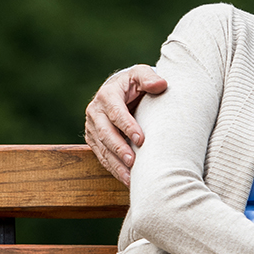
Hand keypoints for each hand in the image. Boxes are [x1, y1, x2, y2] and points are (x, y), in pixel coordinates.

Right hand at [83, 64, 166, 185]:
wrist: (119, 90)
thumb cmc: (134, 83)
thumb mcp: (141, 74)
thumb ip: (149, 78)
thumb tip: (161, 84)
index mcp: (107, 95)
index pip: (116, 112)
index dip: (127, 126)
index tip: (141, 139)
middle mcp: (95, 111)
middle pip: (106, 133)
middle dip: (119, 149)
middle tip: (133, 162)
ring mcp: (92, 127)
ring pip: (102, 148)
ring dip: (116, 164)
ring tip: (130, 177)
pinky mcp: (93, 139)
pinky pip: (101, 156)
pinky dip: (113, 168)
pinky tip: (127, 179)